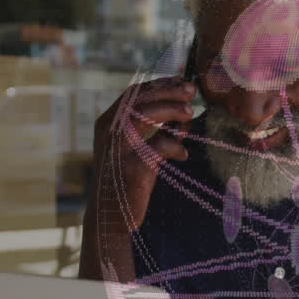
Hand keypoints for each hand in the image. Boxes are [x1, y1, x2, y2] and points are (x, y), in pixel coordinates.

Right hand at [91, 77, 195, 231]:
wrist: (110, 217)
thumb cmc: (126, 182)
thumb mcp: (137, 151)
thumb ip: (155, 133)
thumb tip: (183, 118)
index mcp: (107, 123)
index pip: (134, 94)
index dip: (160, 84)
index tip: (182, 82)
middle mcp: (109, 131)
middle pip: (140, 99)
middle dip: (169, 91)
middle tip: (191, 92)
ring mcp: (118, 148)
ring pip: (145, 115)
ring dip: (171, 110)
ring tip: (190, 114)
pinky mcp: (131, 167)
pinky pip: (158, 147)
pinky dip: (174, 147)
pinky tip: (182, 154)